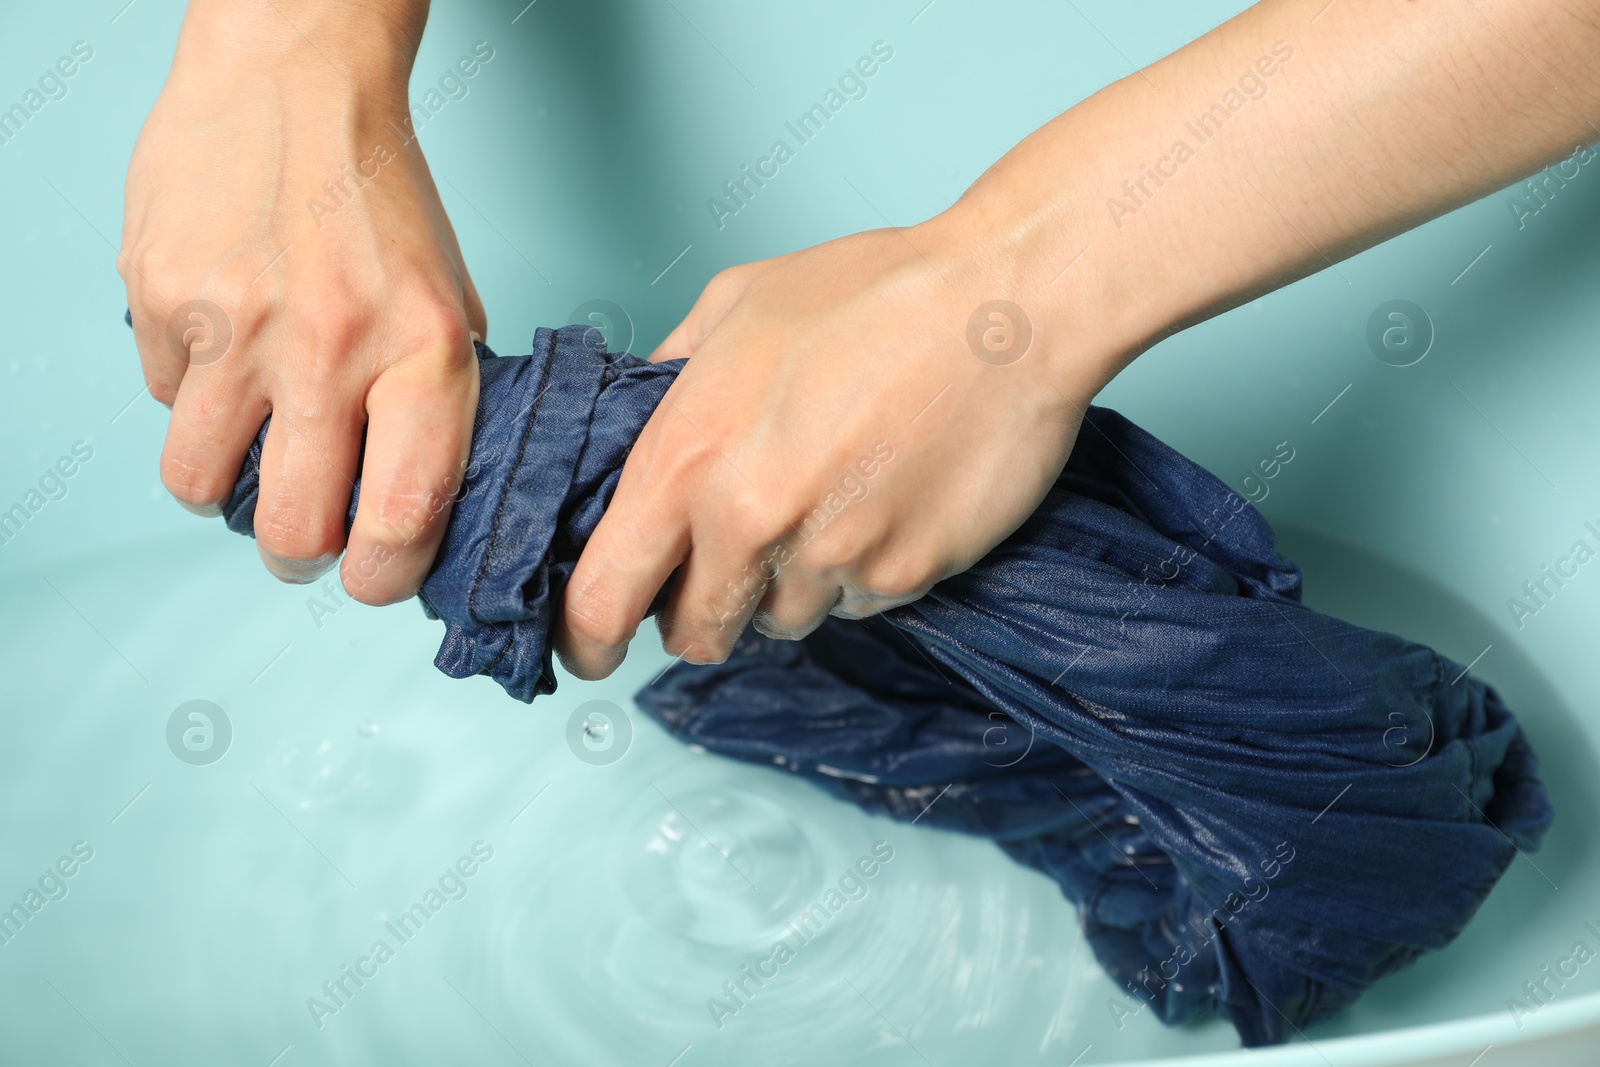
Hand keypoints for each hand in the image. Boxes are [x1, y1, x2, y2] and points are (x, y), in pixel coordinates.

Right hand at [120, 1, 483, 603]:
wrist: (295, 83)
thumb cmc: (380, 199)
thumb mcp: (450, 305)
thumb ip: (441, 406)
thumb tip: (420, 508)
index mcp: (422, 351)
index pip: (401, 516)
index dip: (384, 576)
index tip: (375, 579)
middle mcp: (328, 346)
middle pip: (289, 530)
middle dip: (297, 553)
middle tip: (305, 534)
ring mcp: (233, 324)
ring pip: (198, 485)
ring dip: (225, 487)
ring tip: (253, 449)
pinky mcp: (158, 298)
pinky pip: (163, 400)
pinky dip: (192, 396)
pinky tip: (226, 346)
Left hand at [552, 221, 1114, 677]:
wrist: (1006, 306)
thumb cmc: (877, 292)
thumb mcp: (736, 305)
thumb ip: (671, 380)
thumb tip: (641, 428)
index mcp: (690, 454)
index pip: (604, 592)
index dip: (586, 635)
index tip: (590, 648)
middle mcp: (751, 519)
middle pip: (696, 631)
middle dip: (698, 613)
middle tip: (722, 574)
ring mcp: (832, 556)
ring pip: (782, 620)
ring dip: (788, 585)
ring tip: (828, 502)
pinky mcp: (903, 575)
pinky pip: (858, 605)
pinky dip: (859, 573)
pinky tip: (881, 502)